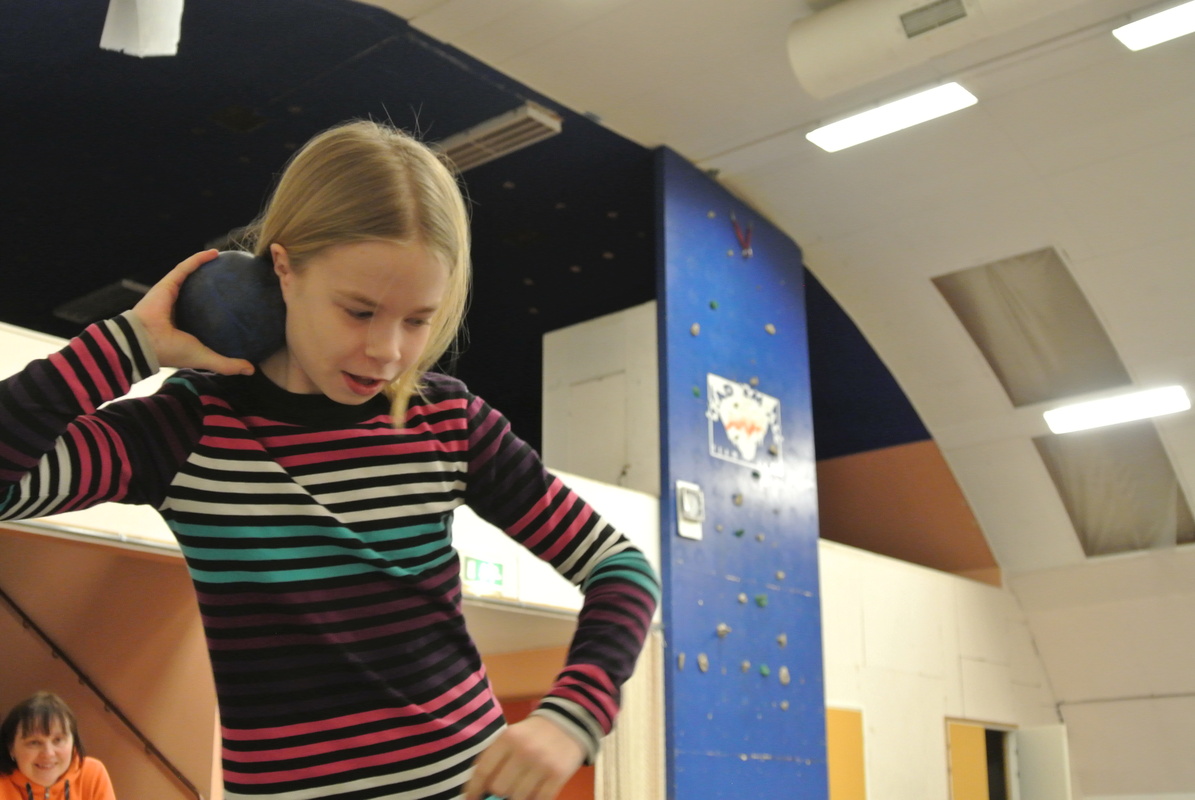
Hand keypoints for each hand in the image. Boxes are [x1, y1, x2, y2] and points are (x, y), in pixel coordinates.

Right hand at [131, 250, 254, 375]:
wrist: (146, 342)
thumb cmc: (173, 351)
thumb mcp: (205, 357)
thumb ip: (227, 364)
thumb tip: (251, 370)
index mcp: (185, 325)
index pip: (205, 314)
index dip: (219, 309)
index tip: (239, 304)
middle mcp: (178, 308)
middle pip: (198, 292)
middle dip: (214, 283)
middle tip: (234, 278)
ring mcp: (171, 294)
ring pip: (191, 275)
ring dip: (206, 264)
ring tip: (226, 259)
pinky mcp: (167, 283)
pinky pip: (186, 267)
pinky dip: (199, 258)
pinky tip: (215, 253)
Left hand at [464, 716, 585, 799]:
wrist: (568, 724)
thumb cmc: (533, 735)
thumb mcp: (511, 738)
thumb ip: (495, 761)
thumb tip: (481, 793)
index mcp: (507, 739)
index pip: (483, 771)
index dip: (474, 790)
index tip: (472, 799)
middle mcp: (524, 750)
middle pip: (499, 788)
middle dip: (498, 794)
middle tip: (504, 790)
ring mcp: (542, 764)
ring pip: (518, 798)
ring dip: (517, 798)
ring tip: (520, 790)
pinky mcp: (558, 775)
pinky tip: (534, 793)